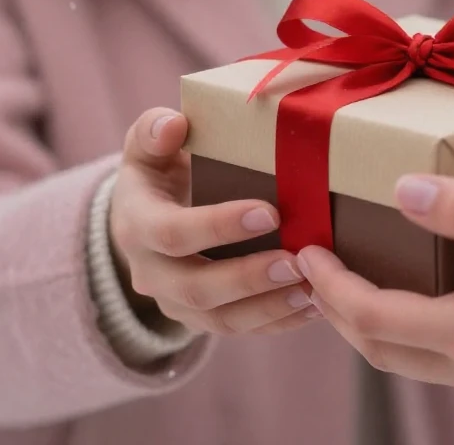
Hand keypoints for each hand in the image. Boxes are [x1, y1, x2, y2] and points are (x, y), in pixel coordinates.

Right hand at [107, 108, 320, 334]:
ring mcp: (176, 304)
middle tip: (296, 262)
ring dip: (269, 308)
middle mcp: (151, 273)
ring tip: (314, 292)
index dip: (218, 226)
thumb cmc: (159, 171)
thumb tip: (173, 124)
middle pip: (196, 288)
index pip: (172, 234)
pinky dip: (279, 322)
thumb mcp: (147, 146)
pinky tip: (316, 307)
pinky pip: (241, 329)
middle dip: (248, 278)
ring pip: (221, 320)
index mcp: (136, 226)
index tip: (270, 212)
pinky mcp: (203, 320)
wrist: (149, 217)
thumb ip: (153, 132)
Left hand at [299, 175, 453, 408]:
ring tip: (358, 281)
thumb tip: (403, 191)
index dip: (331, 284)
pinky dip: (415, 334)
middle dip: (339, 309)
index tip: (307, 249)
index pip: (372, 315)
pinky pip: (449, 364)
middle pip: (382, 349)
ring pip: (414, 362)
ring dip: (375, 324)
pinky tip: (428, 302)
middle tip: (315, 267)